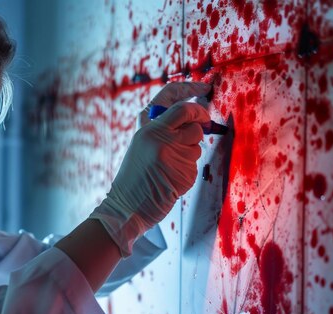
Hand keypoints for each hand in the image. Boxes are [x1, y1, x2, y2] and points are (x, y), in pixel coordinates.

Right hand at [90, 83, 210, 255]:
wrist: (127, 206)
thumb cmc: (136, 176)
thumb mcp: (142, 144)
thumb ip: (163, 129)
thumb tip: (194, 116)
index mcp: (146, 125)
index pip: (170, 95)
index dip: (190, 89)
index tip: (204, 88)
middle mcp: (158, 134)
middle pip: (191, 116)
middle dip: (202, 119)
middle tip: (205, 123)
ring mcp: (171, 151)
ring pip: (197, 142)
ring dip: (192, 152)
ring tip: (171, 166)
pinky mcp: (182, 169)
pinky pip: (196, 162)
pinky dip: (188, 170)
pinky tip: (172, 179)